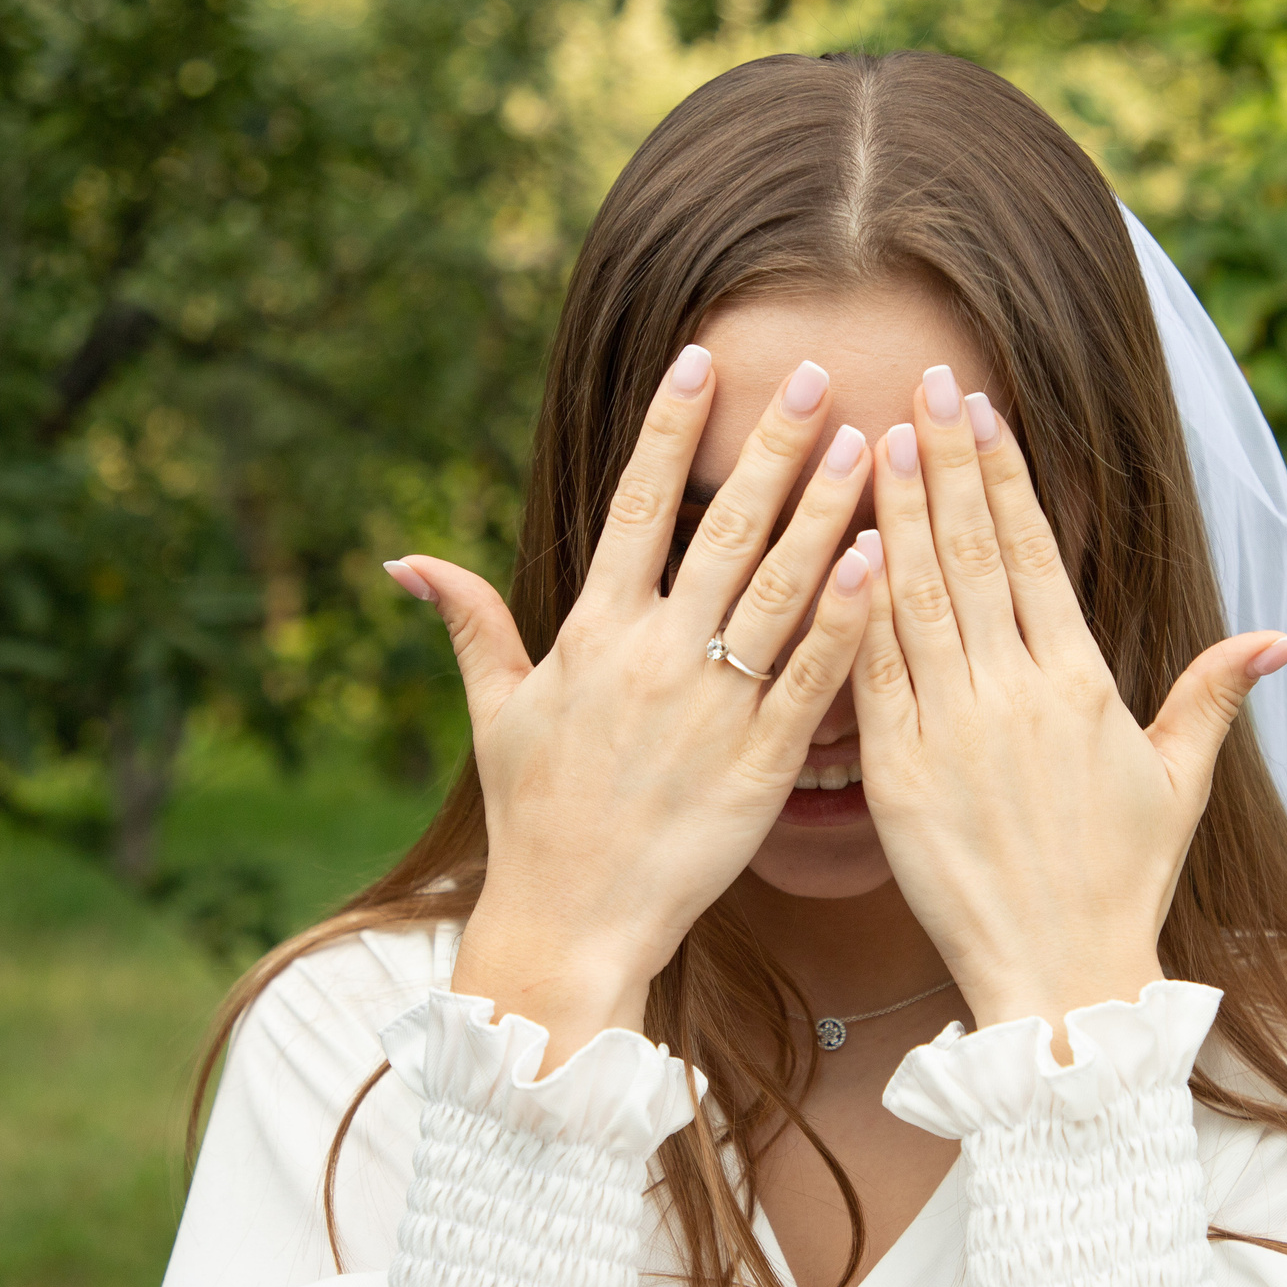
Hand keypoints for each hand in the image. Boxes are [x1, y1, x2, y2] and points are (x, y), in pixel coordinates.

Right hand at [391, 346, 875, 1067]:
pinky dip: (846, 618)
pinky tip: (881, 560)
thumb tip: (406, 560)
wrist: (571, 926)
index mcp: (592, 634)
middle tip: (818, 375)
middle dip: (771, 446)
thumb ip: (469, 624)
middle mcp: (654, 659)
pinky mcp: (762, 767)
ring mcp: (712, 710)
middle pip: (724, 530)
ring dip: (827, 512)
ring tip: (867, 444)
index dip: (668, 431)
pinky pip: (812, 680)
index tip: (702, 359)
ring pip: (781, 591)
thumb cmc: (535, 818)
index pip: (634, 507)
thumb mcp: (495, 712)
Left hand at [850, 366, 1286, 1057]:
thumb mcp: (1178, 783)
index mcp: (1081, 684)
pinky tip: (837, 549)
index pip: (1034, 553)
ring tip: (876, 438)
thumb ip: (1213, 697)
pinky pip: (870, 675)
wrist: (1059, 975)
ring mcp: (950, 731)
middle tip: (920, 385)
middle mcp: (1014, 694)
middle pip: (972, 554)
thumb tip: (1281, 638)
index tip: (981, 408)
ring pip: (916, 598)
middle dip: (946, 463)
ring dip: (895, 514)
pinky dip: (853, 608)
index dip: (1005, 474)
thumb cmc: (1121, 880)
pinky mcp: (896, 775)